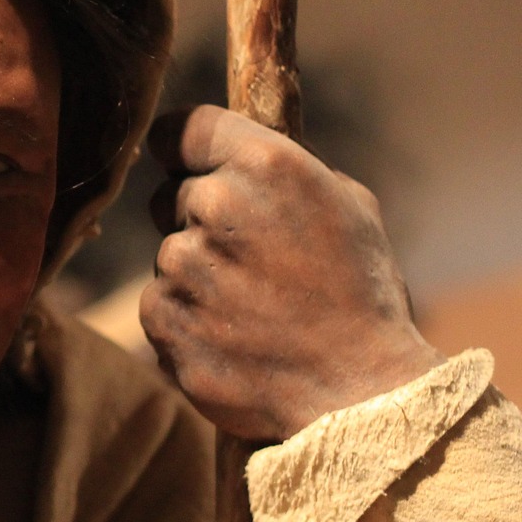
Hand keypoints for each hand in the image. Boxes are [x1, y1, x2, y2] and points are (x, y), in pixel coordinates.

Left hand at [139, 106, 443, 442]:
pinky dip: (186, 319)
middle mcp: (215, 205)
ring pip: (168, 256)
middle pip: (173, 196)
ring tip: (253, 308)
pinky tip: (234, 337)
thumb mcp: (349, 206)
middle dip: (201, 219)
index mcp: (266, 165)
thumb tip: (239, 164)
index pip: (183, 129)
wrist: (359, 392)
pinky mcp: (161, 317)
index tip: (187, 163)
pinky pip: (160, 304)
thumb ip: (285, 173)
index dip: (184, 148)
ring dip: (197, 274)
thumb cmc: (362, 296)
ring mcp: (181, 265)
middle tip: (250, 258)